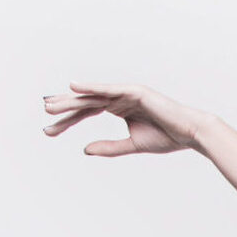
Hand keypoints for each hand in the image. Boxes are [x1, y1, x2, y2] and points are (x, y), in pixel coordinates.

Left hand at [41, 80, 210, 155]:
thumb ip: (110, 147)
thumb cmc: (168, 138)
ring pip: (92, 95)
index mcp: (118, 107)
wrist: (191, 133)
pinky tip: (74, 87)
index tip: (51, 130)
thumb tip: (84, 149)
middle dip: (64, 109)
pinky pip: (108, 89)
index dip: (68, 121)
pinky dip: (91, 87)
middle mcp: (119, 97)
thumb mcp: (133, 144)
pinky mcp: (134, 90)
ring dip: (71, 99)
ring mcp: (125, 92)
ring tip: (51, 105)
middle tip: (45, 115)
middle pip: (85, 102)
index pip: (87, 112)